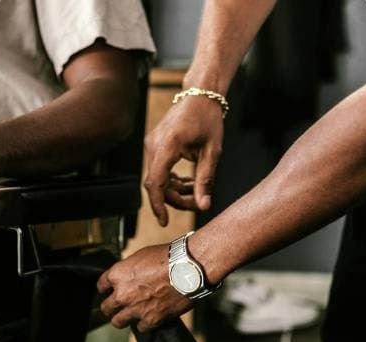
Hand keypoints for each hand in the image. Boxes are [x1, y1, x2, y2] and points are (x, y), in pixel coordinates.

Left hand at [98, 244, 193, 331]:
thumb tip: (129, 276)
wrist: (187, 269)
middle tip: (114, 308)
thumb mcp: (142, 256)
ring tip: (126, 319)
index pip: (101, 286)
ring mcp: (135, 308)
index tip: (108, 292)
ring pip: (117, 322)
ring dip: (121, 319)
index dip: (105, 289)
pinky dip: (143, 324)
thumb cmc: (168, 258)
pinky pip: (140, 328)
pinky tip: (147, 319)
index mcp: (118, 274)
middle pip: (106, 307)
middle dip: (110, 308)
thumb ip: (130, 270)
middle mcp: (122, 293)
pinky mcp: (150, 320)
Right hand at [143, 95, 223, 226]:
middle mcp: (154, 145)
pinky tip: (188, 181)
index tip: (164, 221)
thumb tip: (204, 206)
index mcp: (168, 145)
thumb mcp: (212, 152)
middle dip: (175, 199)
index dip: (158, 205)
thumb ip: (205, 181)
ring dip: (174, 190)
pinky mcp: (154, 145)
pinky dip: (171, 180)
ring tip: (196, 190)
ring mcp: (152, 144)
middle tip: (196, 203)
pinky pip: (158, 169)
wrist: (200, 95)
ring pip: (158, 178)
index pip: (156, 182)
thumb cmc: (208, 119)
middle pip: (157, 184)